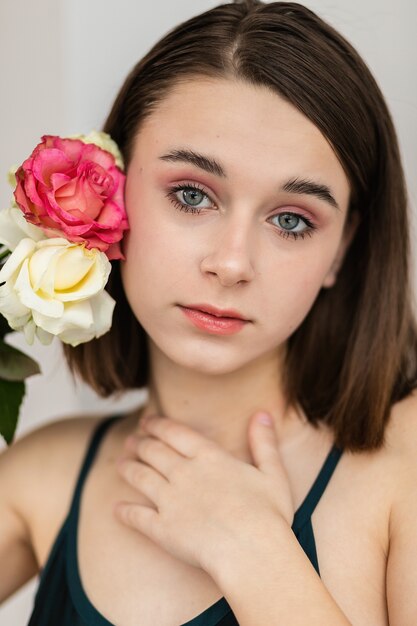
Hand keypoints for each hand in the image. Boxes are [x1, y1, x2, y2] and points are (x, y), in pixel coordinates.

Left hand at [114, 411, 293, 574]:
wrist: (252, 552)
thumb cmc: (268, 515)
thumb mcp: (272, 472)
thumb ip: (264, 442)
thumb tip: (262, 413)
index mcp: (209, 457)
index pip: (175, 433)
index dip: (158, 425)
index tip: (147, 421)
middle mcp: (184, 473)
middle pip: (154, 452)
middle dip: (140, 443)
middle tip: (131, 441)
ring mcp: (170, 500)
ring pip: (140, 477)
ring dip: (128, 468)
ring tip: (120, 463)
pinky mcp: (162, 529)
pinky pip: (136, 517)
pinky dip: (124, 511)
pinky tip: (116, 509)